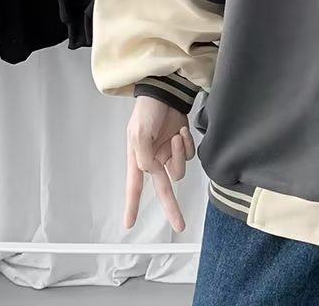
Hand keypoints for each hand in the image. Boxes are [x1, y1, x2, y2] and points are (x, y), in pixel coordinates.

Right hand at [125, 96, 195, 232]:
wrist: (167, 93)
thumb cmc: (148, 111)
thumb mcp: (139, 132)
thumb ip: (144, 156)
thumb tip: (152, 171)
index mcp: (138, 159)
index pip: (135, 187)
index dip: (132, 205)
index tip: (129, 224)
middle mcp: (154, 160)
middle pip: (164, 188)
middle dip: (172, 207)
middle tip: (180, 224)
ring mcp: (169, 152)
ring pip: (180, 169)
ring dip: (180, 153)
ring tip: (176, 135)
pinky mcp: (182, 144)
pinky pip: (189, 155)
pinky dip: (187, 145)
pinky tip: (181, 132)